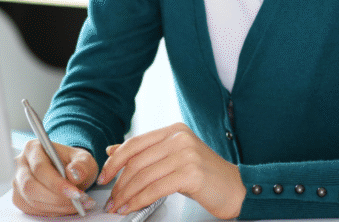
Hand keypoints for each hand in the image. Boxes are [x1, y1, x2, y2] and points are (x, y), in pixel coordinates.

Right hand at [12, 139, 98, 216]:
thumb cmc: (74, 163)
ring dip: (57, 206)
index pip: (40, 168)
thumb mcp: (84, 159)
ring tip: (78, 204)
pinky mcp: (20, 198)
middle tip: (78, 200)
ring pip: (32, 201)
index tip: (74, 193)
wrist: (70, 172)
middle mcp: (21, 165)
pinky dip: (52, 211)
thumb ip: (82, 164)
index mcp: (33, 149)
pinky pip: (33, 210)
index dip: (56, 183)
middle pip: (31, 187)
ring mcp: (18, 183)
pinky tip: (66, 207)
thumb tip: (74, 173)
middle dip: (57, 198)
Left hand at [98, 123, 244, 218]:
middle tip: (111, 199)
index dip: (115, 161)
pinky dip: (139, 200)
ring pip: (143, 176)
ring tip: (119, 207)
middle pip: (136, 161)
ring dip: (126, 195)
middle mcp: (180, 138)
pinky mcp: (191, 173)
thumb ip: (146, 153)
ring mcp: (186, 154)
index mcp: (174, 131)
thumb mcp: (173, 157)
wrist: (234, 188)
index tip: (104, 176)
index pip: (135, 143)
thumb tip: (113, 150)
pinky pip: (155, 189)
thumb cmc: (205, 175)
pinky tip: (133, 207)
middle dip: (118, 183)